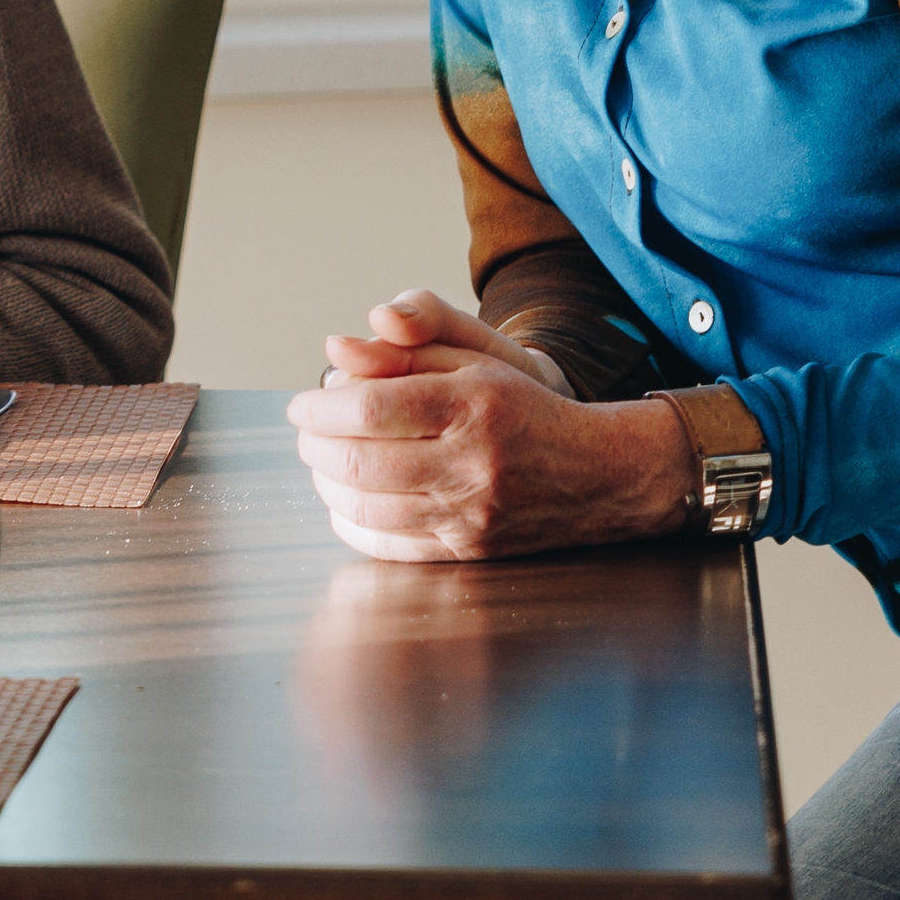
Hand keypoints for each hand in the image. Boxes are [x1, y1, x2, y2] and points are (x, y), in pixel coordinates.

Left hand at [288, 288, 694, 561]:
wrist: (597, 473)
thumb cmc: (523, 409)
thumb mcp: (475, 358)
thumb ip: (404, 349)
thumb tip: (334, 351)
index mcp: (470, 403)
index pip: (370, 407)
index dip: (319, 408)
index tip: (301, 404)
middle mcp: (471, 461)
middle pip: (359, 461)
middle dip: (314, 447)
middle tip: (306, 433)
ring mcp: (470, 513)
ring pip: (367, 508)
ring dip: (326, 484)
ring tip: (321, 463)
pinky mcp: (470, 550)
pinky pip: (390, 546)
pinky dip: (352, 523)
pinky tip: (344, 502)